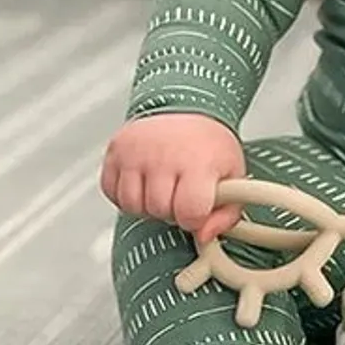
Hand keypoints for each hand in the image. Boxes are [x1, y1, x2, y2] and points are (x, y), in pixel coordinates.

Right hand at [100, 113, 246, 243]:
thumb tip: (203, 237)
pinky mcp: (115, 150)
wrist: (187, 108)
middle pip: (158, 210)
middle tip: (180, 194)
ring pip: (132, 205)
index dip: (193, 218)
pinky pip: (111, 191)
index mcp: (198, 161)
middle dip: (170, 211)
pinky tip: (143, 181)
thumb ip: (226, 215)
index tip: (197, 208)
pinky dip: (125, 194)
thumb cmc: (209, 147)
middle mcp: (163, 154)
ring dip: (147, 205)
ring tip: (162, 188)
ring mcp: (136, 151)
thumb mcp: (233, 177)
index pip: (189, 213)